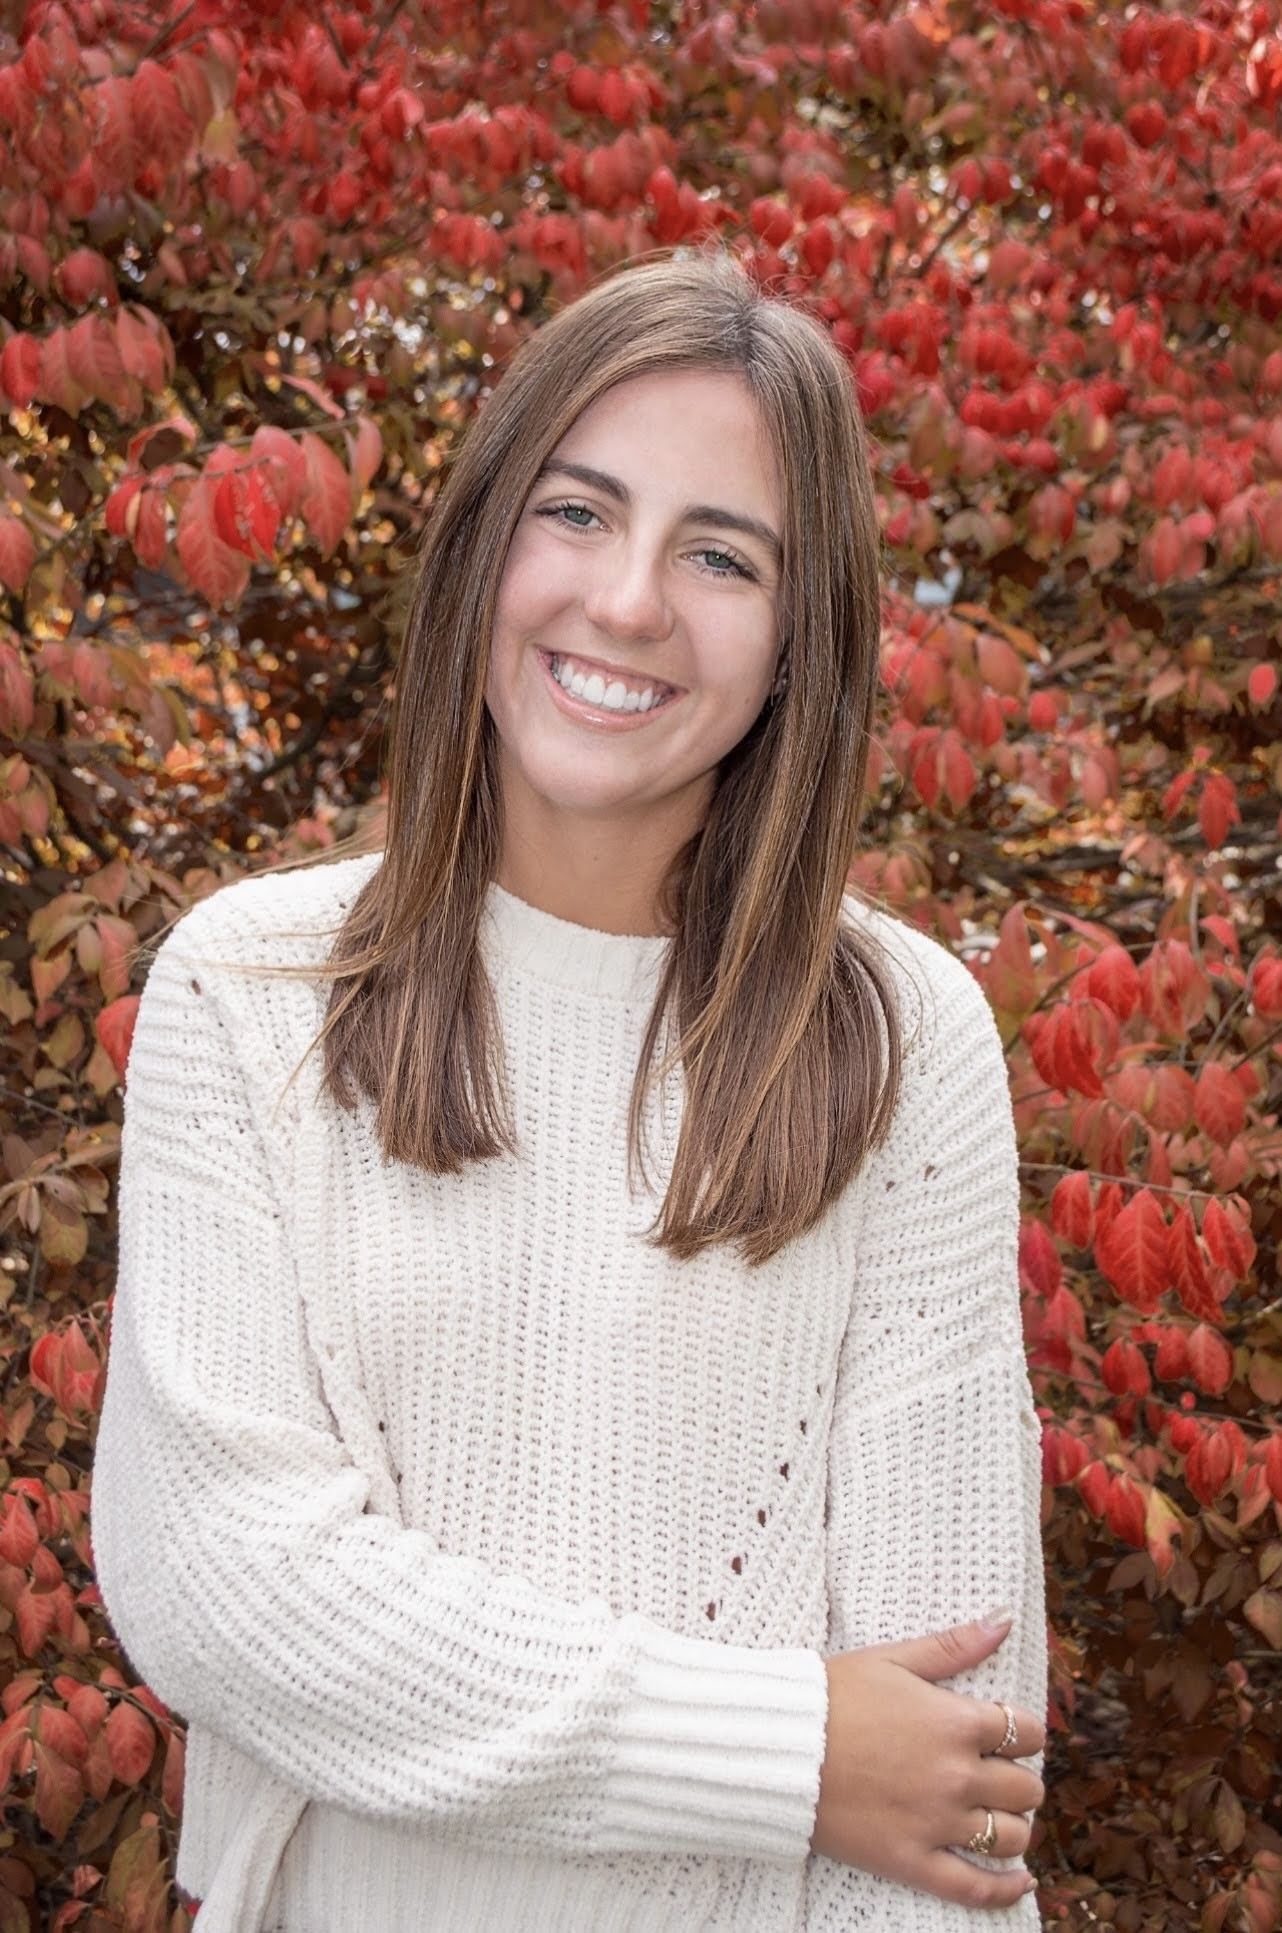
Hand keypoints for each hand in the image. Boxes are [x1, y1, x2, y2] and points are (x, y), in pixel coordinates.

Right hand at [810, 1612, 1045, 1909]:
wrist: (780, 1746)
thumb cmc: (833, 1694)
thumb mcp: (893, 1658)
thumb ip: (954, 1644)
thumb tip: (1003, 1619)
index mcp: (956, 1722)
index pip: (1026, 1732)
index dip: (1023, 1732)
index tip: (1009, 1735)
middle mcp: (957, 1775)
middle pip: (1025, 1787)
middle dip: (1019, 1779)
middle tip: (999, 1775)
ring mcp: (937, 1822)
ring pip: (1010, 1836)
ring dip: (1013, 1826)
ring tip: (999, 1817)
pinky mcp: (912, 1861)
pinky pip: (975, 1887)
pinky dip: (1005, 1889)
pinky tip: (1019, 1881)